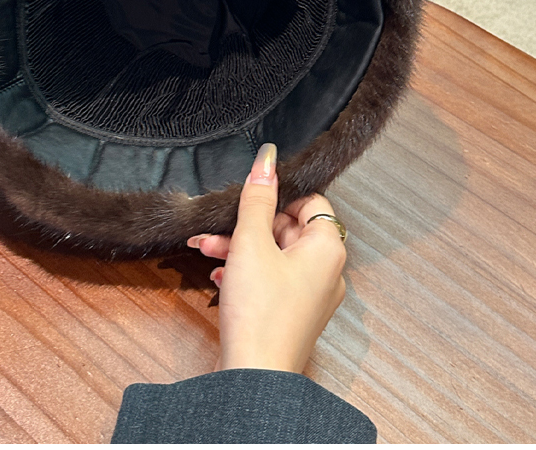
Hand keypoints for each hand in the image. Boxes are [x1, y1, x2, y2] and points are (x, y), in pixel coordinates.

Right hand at [188, 144, 346, 373]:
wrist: (254, 377)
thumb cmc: (260, 312)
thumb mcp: (251, 242)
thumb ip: (257, 198)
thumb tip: (268, 158)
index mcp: (327, 249)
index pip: (310, 202)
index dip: (277, 196)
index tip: (249, 196)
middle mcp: (327, 271)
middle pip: (287, 229)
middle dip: (247, 226)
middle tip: (215, 229)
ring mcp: (311, 295)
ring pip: (275, 254)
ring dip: (239, 248)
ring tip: (207, 251)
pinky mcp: (293, 313)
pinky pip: (271, 279)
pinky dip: (246, 272)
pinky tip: (221, 279)